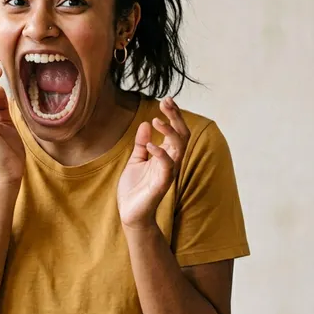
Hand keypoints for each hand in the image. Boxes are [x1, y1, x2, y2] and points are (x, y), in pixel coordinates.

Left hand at [118, 97, 189, 229]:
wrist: (130, 213)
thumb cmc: (134, 189)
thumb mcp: (135, 160)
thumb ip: (141, 144)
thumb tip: (144, 124)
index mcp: (165, 156)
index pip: (176, 131)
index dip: (174, 115)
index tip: (166, 100)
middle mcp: (170, 162)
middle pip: (183, 135)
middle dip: (176, 117)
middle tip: (166, 102)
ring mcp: (168, 173)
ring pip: (179, 148)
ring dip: (170, 131)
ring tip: (156, 120)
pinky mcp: (162, 184)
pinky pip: (168, 166)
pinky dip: (160, 153)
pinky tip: (150, 144)